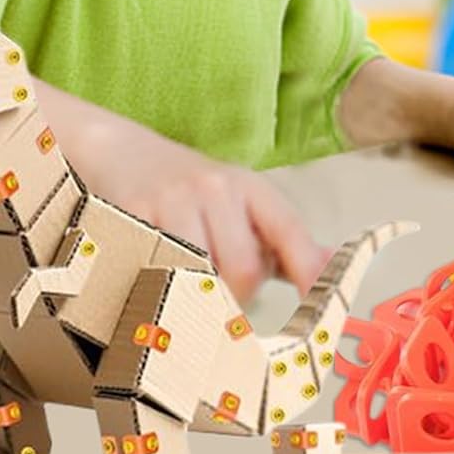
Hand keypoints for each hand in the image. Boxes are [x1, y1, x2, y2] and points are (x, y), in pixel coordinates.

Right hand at [67, 113, 330, 306]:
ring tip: (195, 286)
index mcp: (250, 187)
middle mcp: (215, 188)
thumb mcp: (243, 204)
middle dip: (239, 295)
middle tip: (227, 295)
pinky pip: (156, 272)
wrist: (123, 151)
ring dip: (200, 295)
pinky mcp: (131, 217)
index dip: (307, 269)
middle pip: (242, 268)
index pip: (288, 229)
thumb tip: (331, 270)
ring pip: (199, 276)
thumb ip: (285, 241)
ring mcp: (171, 201)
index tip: (317, 302)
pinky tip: (160, 279)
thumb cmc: (194, 192)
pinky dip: (162, 288)